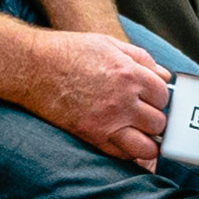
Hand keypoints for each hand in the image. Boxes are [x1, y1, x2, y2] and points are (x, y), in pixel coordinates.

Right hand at [11, 20, 176, 169]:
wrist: (34, 68)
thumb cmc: (69, 52)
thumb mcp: (108, 44)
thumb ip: (141, 58)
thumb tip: (163, 75)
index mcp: (129, 74)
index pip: (164, 95)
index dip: (159, 97)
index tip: (151, 98)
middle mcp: (122, 100)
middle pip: (158, 122)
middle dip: (155, 119)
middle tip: (145, 115)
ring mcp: (108, 121)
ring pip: (147, 146)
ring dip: (147, 141)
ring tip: (140, 134)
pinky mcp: (92, 136)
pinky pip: (122, 154)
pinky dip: (128, 151)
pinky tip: (124, 141)